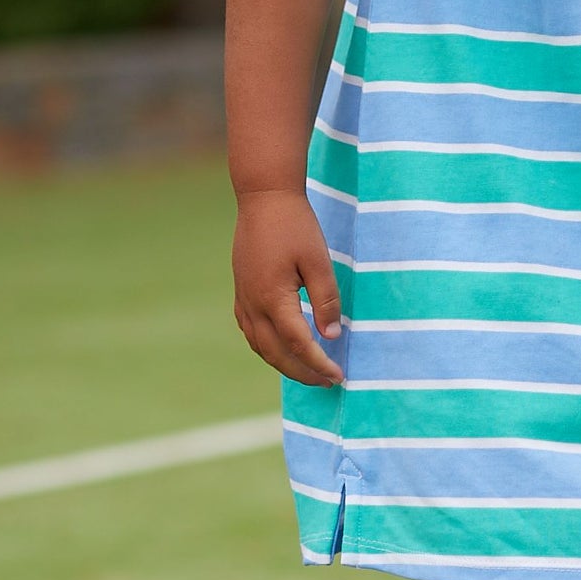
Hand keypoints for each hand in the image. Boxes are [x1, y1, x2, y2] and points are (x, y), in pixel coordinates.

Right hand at [232, 189, 345, 384]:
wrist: (264, 198)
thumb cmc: (295, 226)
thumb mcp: (319, 261)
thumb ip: (326, 301)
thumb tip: (331, 336)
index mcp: (273, 299)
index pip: (299, 344)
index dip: (319, 363)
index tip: (339, 376)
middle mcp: (253, 304)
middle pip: (276, 354)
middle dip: (302, 372)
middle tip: (327, 381)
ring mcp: (243, 298)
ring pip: (260, 346)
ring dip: (283, 363)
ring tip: (308, 371)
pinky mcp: (241, 291)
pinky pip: (251, 331)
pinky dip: (267, 347)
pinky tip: (282, 348)